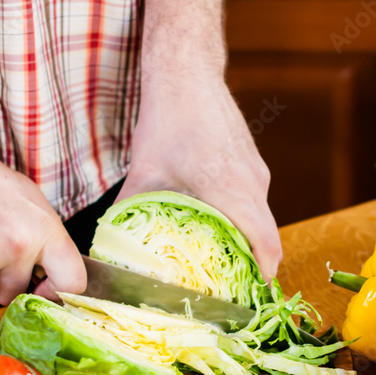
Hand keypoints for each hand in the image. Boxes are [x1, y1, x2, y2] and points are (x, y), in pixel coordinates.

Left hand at [119, 77, 282, 279]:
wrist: (188, 74)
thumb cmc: (170, 121)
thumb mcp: (144, 174)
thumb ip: (128, 212)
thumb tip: (109, 244)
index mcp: (234, 192)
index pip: (267, 246)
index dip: (263, 278)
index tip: (250, 300)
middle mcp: (254, 184)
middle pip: (265, 237)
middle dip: (252, 267)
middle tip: (230, 291)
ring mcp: (257, 171)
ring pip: (260, 218)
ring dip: (247, 242)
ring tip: (223, 264)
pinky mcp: (252, 162)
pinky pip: (254, 200)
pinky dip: (243, 219)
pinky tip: (217, 226)